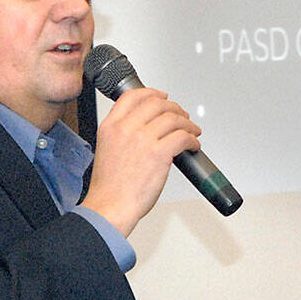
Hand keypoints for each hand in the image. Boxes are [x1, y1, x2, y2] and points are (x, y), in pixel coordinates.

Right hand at [79, 87, 201, 236]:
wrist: (110, 207)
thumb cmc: (110, 187)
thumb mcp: (107, 149)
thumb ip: (123, 134)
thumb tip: (146, 129)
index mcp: (111, 126)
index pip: (132, 96)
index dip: (152, 92)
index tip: (162, 96)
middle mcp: (126, 128)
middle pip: (157, 103)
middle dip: (174, 108)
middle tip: (182, 116)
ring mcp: (142, 139)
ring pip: (173, 118)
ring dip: (187, 124)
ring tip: (192, 131)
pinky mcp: (158, 153)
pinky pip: (182, 137)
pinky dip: (192, 139)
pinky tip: (193, 145)